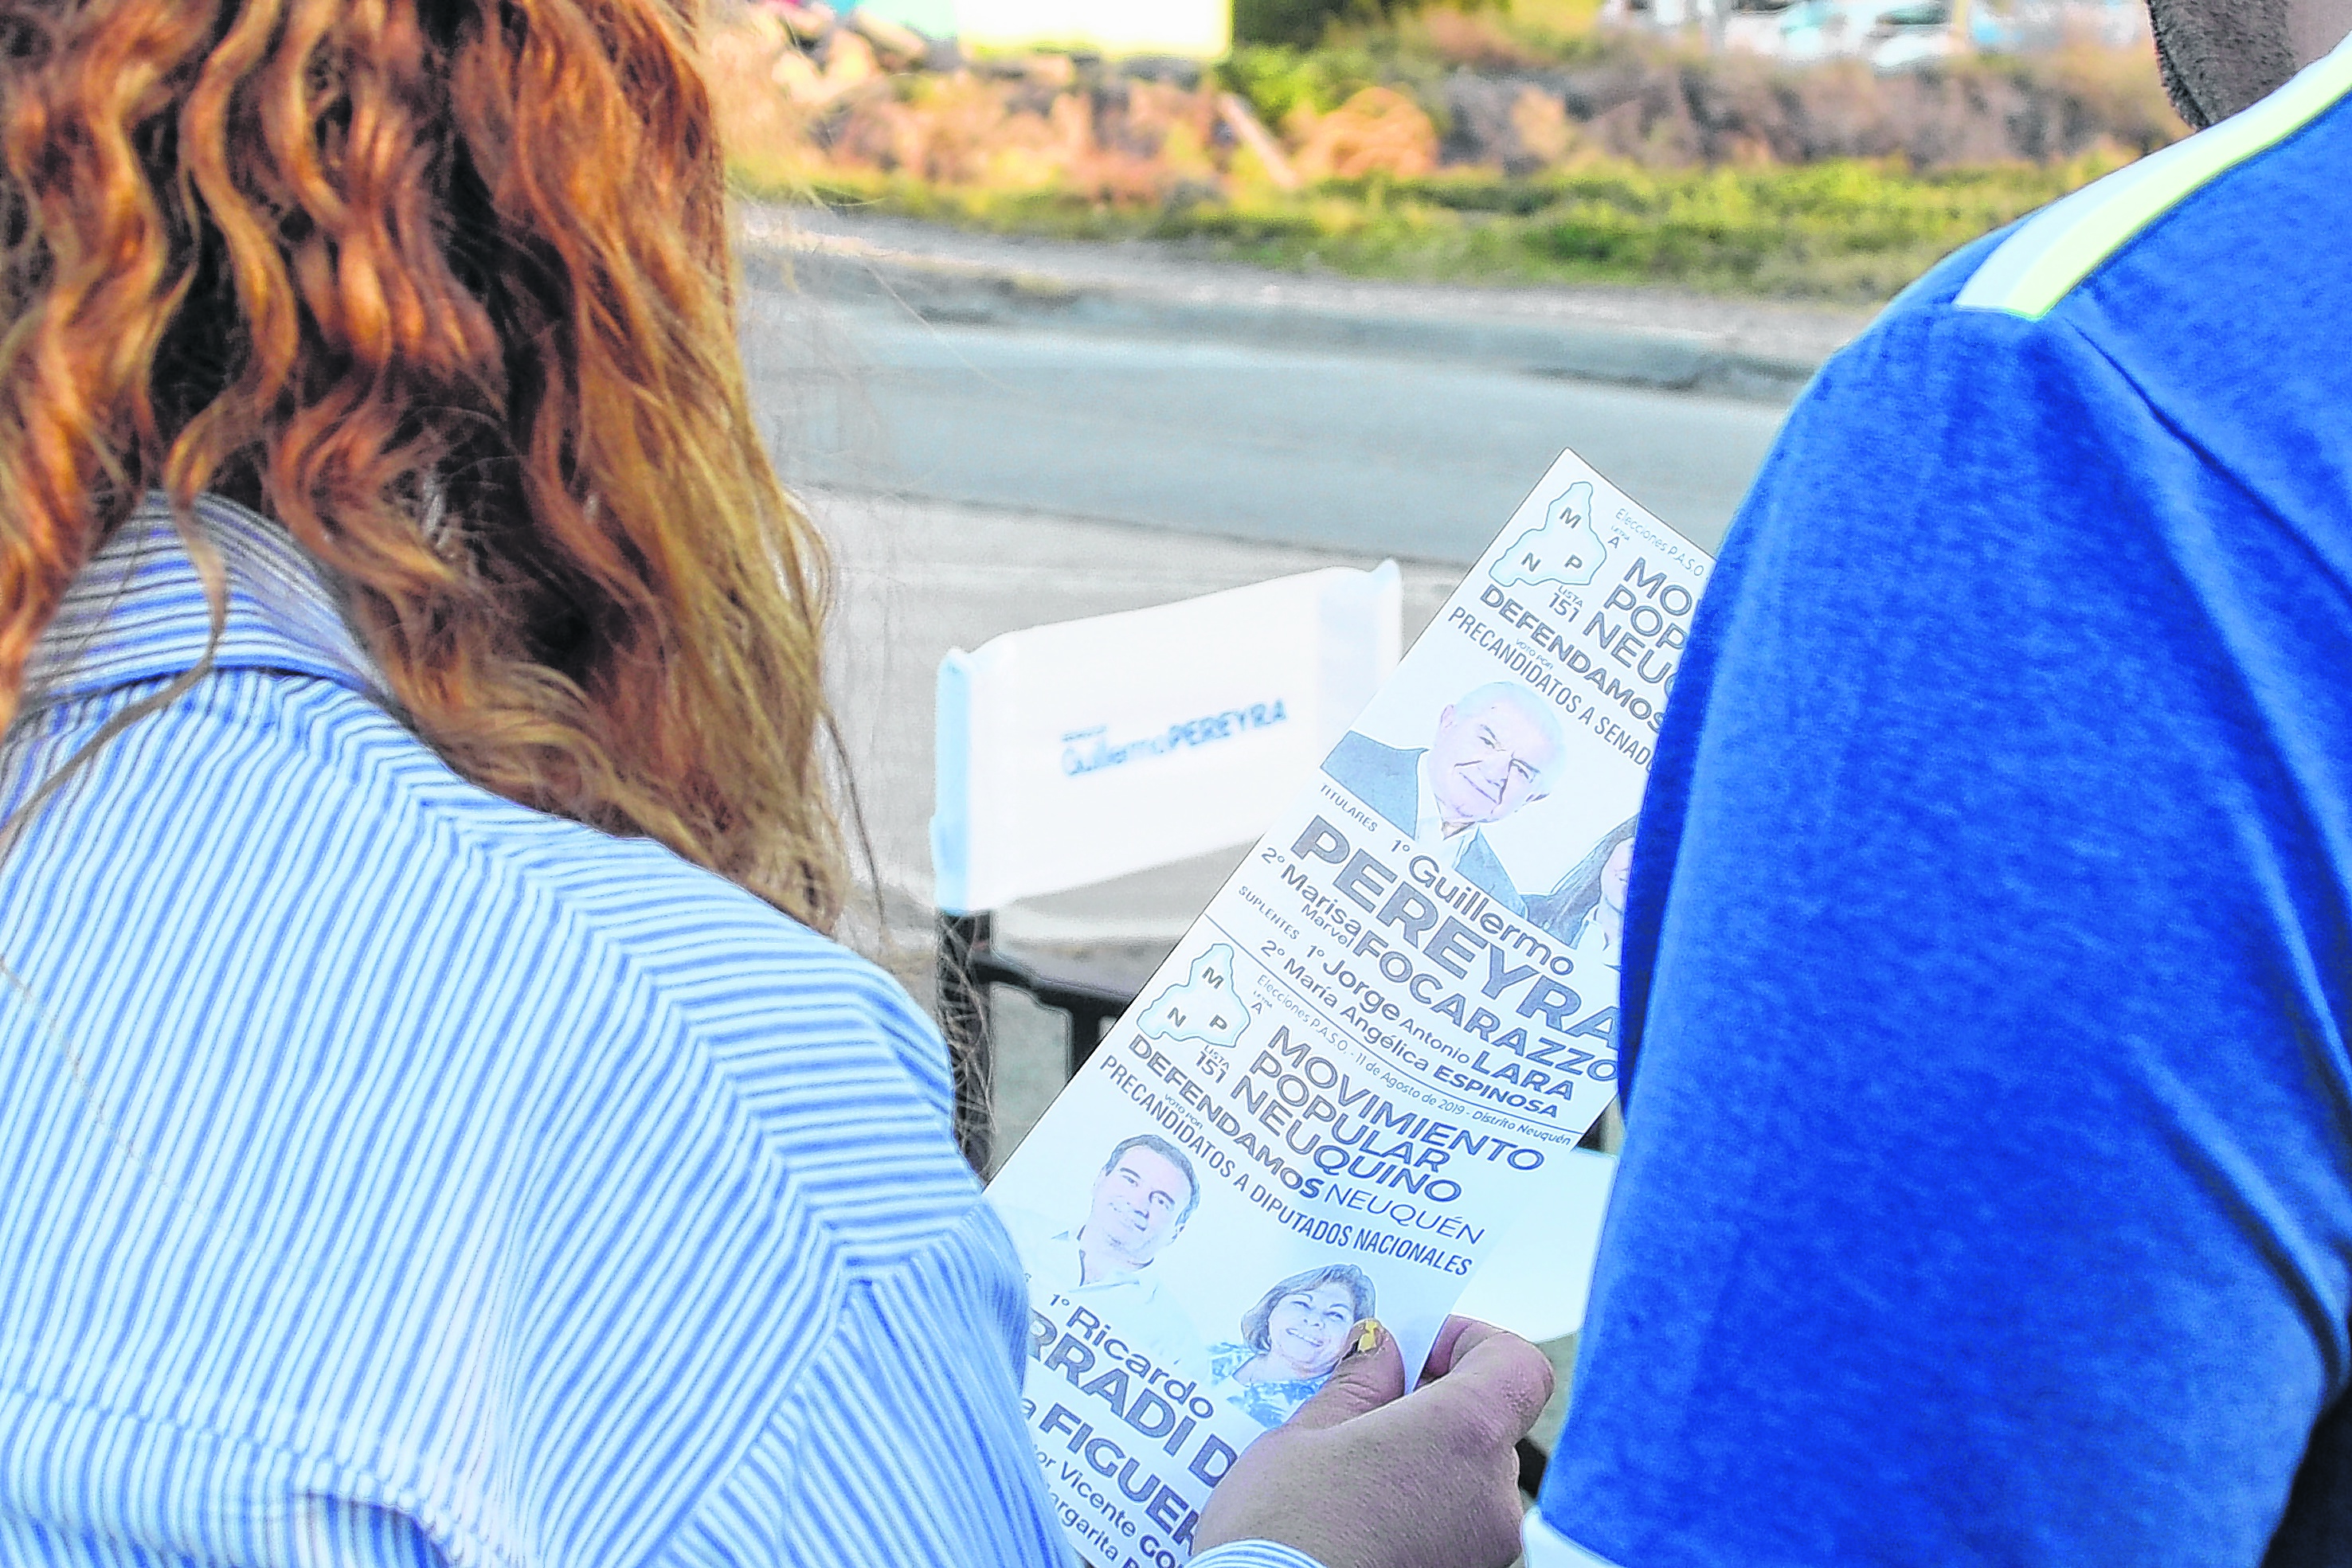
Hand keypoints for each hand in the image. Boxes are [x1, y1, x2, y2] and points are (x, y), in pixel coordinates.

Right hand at [1192, 1317, 1554, 1567]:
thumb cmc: (1283, 1531)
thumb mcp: (1305, 1433)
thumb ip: (1358, 1383)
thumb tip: (1382, 1350)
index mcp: (1464, 1435)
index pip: (1518, 1365)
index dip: (1472, 1343)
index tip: (1417, 1347)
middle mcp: (1493, 1494)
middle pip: (1487, 1424)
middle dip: (1429, 1407)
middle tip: (1362, 1407)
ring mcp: (1486, 1548)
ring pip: (1468, 1479)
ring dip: (1421, 1462)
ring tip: (1349, 1470)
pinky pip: (1455, 1526)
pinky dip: (1419, 1509)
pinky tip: (1358, 1515)